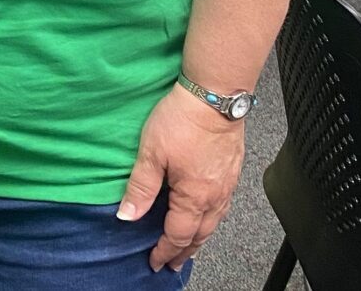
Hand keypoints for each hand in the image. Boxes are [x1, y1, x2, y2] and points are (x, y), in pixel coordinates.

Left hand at [119, 83, 245, 270]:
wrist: (215, 96)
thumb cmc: (183, 120)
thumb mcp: (151, 153)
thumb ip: (140, 187)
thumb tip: (127, 216)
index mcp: (194, 197)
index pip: (178, 235)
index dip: (165, 250)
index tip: (155, 261)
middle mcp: (215, 196)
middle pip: (200, 235)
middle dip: (184, 251)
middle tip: (173, 262)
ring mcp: (227, 184)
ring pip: (214, 222)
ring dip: (200, 237)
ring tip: (190, 245)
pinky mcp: (233, 170)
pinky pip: (223, 205)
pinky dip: (212, 218)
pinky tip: (207, 213)